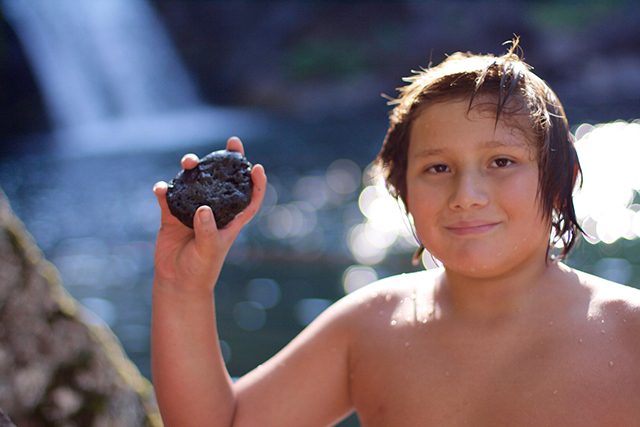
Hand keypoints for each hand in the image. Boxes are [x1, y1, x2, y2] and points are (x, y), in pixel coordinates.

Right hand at [152, 137, 266, 293]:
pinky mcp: (172, 215)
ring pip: (194, 182)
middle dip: (227, 161)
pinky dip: (164, 190)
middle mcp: (213, 211)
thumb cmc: (201, 268)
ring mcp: (192, 210)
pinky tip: (161, 188)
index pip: (249, 199)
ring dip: (192, 169)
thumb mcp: (209, 251)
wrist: (177, 281)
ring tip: (189, 162)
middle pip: (222, 181)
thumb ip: (207, 231)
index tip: (257, 166)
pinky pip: (168, 196)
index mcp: (230, 220)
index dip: (256, 183)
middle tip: (232, 143)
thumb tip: (203, 209)